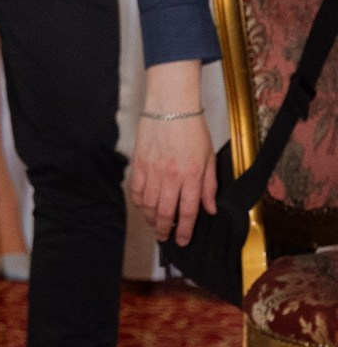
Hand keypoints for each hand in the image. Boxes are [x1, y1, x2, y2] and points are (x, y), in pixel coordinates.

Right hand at [129, 65, 215, 243]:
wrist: (170, 106)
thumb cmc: (192, 128)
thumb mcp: (209, 157)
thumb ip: (209, 185)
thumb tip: (209, 208)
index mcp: (192, 175)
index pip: (188, 212)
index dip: (185, 230)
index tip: (182, 240)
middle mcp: (172, 177)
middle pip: (166, 213)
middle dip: (165, 230)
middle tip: (165, 238)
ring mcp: (153, 171)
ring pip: (149, 205)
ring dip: (152, 219)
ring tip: (155, 225)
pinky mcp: (139, 164)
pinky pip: (137, 191)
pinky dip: (139, 203)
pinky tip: (144, 207)